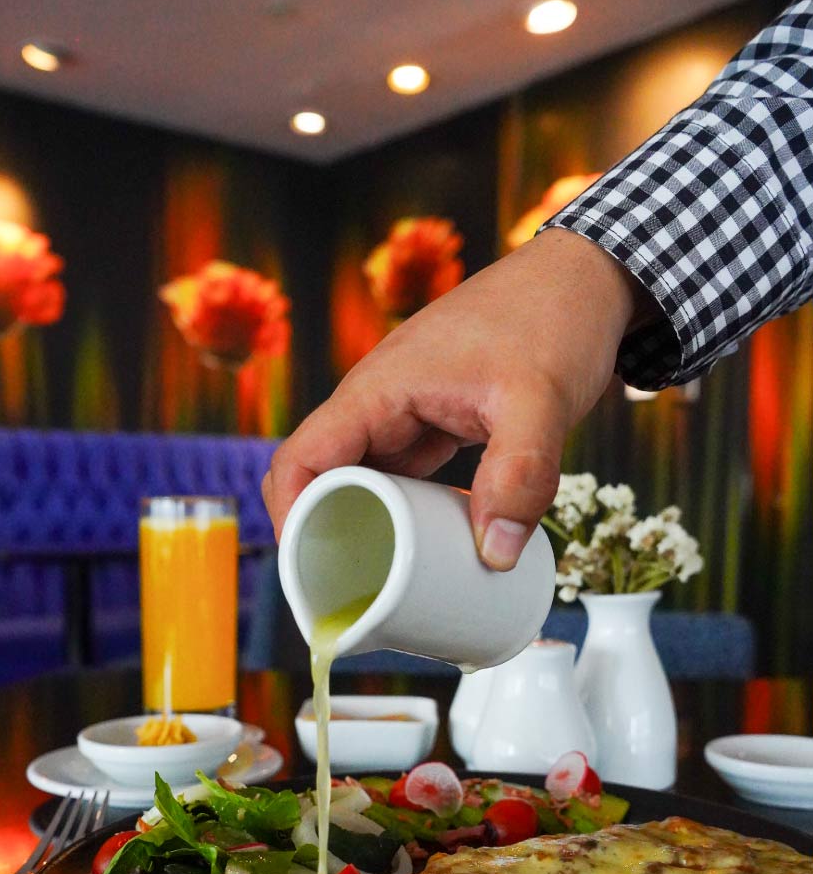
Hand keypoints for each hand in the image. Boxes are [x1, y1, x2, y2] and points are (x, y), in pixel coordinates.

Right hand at [263, 228, 647, 568]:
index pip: (301, 459)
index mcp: (377, 389)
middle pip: (321, 477)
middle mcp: (379, 402)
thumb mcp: (540, 400)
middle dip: (324, 536)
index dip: (289, 518)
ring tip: (382, 586)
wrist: (583, 277)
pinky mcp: (434, 421)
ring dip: (364, 527)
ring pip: (361, 479)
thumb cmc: (553, 318)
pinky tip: (425, 548)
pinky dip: (402, 513)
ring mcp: (405, 412)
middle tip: (350, 596)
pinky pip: (399, 476)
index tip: (307, 573)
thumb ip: (520, 474)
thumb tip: (497, 554)